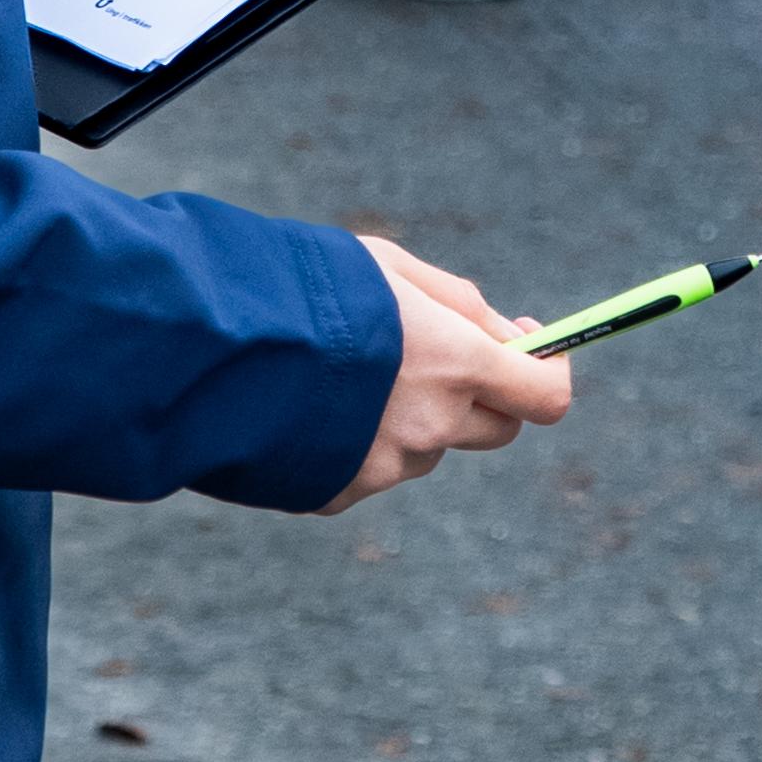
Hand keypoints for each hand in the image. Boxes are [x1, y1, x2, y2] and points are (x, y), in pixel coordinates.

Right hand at [323, 234, 572, 505]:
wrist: (210, 348)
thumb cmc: (303, 289)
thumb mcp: (389, 267)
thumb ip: (458, 303)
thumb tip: (504, 334)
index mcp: (456, 366)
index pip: (546, 397)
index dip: (551, 375)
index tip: (532, 349)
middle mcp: (432, 427)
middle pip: (497, 430)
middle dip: (483, 394)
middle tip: (442, 356)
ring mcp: (386, 468)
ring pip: (427, 447)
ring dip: (410, 415)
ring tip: (345, 371)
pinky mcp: (341, 494)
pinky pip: (371, 468)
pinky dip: (357, 439)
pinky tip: (312, 401)